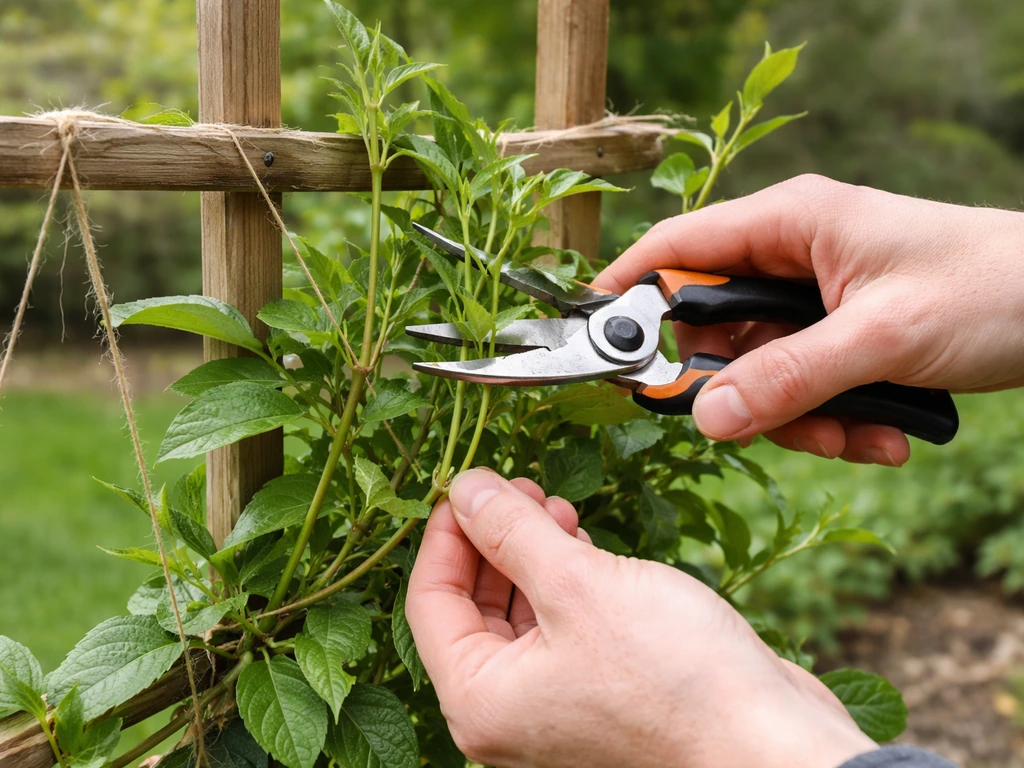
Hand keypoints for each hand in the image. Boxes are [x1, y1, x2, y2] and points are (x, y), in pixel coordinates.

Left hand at [407, 469, 874, 767]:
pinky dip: (563, 579)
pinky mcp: (600, 690)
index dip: (446, 532)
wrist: (769, 742)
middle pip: (473, 605)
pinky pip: (560, 625)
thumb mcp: (577, 586)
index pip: (429, 601)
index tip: (467, 483)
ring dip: (529, 553)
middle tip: (516, 487)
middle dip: (492, 538)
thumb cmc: (673, 680)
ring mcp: (556, 702)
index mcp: (480, 700)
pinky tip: (580, 541)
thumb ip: (511, 533)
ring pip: (519, 612)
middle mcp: (509, 711)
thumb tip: (465, 489)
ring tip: (551, 504)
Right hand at [594, 175, 1023, 464]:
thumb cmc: (995, 287)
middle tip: (772, 425)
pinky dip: (835, 422)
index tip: (597, 345)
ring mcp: (815, 302)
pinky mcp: (839, 339)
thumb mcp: (883, 336)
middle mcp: (793, 258)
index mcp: (791, 224)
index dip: (629, 292)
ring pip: (761, 373)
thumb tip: (706, 418)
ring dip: (801, 419)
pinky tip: (886, 435)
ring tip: (862, 437)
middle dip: (743, 391)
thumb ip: (790, 378)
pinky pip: (804, 389)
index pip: (678, 248)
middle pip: (716, 332)